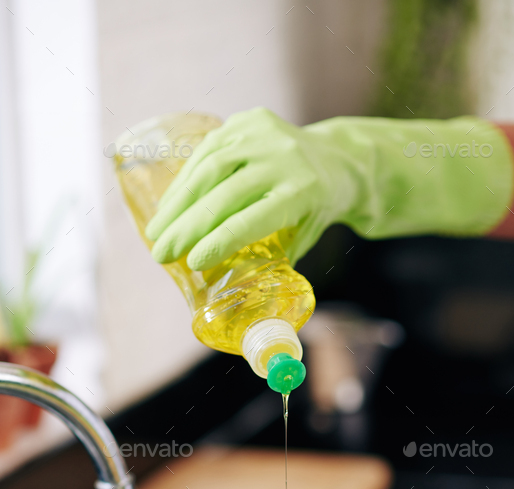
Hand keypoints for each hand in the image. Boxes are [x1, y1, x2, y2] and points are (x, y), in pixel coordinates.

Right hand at [146, 107, 513, 270]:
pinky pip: (207, 152)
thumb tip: (266, 333)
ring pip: (209, 170)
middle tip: (165, 258)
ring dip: (178, 204)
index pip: (256, 215)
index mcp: (307, 185)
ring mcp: (264, 131)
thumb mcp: (312, 243)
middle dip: (189, 227)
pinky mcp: (248, 121)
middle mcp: (285, 152)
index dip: (222, 240)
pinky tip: (167, 202)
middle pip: (225, 192)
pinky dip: (185, 179)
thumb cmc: (331, 210)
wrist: (348, 157)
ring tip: (157, 236)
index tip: (195, 264)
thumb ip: (285, 274)